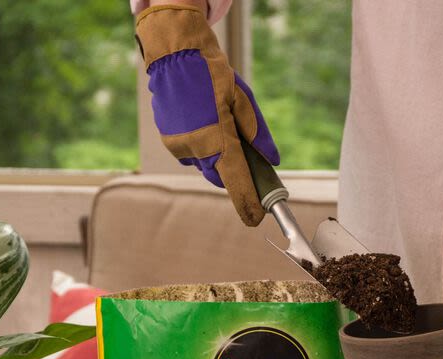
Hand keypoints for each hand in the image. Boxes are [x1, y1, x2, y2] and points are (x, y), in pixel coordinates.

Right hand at [135, 4, 279, 225]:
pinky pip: (191, 155)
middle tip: (240, 150)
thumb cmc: (212, 74)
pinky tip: (200, 123)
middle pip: (220, 176)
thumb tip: (272, 159)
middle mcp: (197, 149)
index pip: (236, 182)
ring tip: (215, 123)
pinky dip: (199, 147)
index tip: (255, 219)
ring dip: (214, 156)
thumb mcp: (244, 99)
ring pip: (205, 166)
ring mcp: (179, 147)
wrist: (174, 54)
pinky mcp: (169, 142)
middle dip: (232, 171)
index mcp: (219, 140)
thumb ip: (258, 133)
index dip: (247, 203)